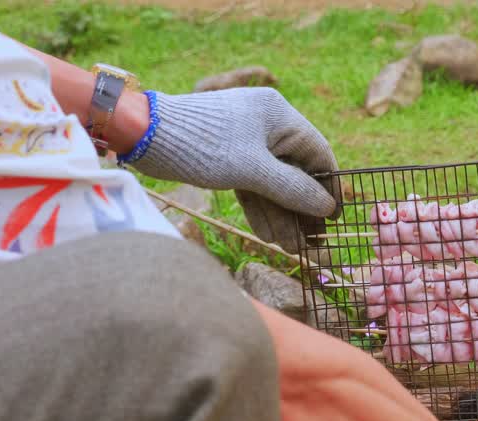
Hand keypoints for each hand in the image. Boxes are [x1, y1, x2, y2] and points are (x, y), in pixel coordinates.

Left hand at [125, 88, 338, 250]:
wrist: (143, 134)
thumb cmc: (203, 145)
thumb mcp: (252, 170)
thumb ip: (293, 190)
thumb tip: (328, 207)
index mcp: (280, 115)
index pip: (319, 153)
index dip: (329, 187)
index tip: (334, 219)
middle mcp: (267, 124)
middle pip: (296, 171)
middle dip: (300, 209)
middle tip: (309, 243)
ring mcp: (247, 140)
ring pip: (273, 181)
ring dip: (280, 214)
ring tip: (289, 247)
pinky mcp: (228, 155)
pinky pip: (253, 183)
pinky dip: (259, 206)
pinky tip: (267, 234)